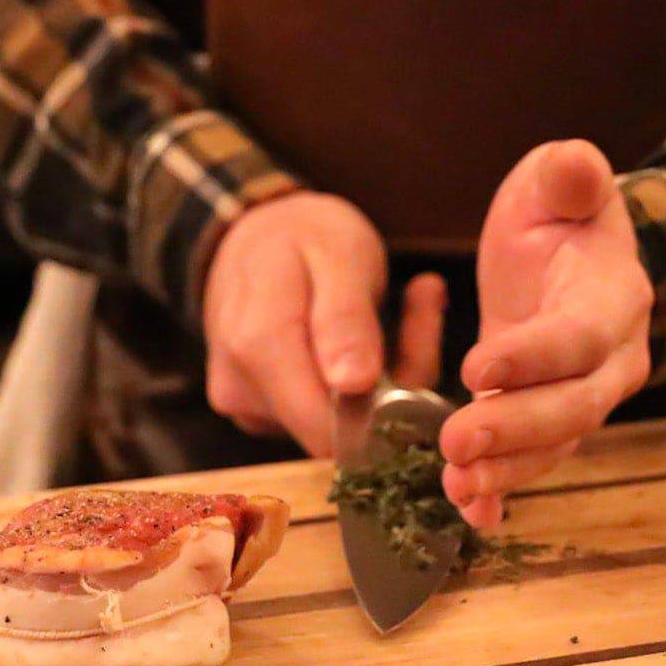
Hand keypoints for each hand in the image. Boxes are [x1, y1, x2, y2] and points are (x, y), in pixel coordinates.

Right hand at [203, 194, 447, 456]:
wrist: (253, 236)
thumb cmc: (301, 235)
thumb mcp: (338, 253)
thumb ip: (344, 317)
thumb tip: (353, 384)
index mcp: (258, 346)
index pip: (330, 429)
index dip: (386, 404)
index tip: (420, 331)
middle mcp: (243, 390)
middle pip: (342, 430)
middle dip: (396, 381)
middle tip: (423, 303)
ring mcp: (248, 407)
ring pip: (341, 424)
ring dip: (386, 378)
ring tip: (404, 305)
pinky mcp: (262, 413)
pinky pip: (326, 415)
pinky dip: (360, 383)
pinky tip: (371, 331)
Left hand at [439, 141, 652, 531]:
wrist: (569, 256)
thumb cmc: (559, 215)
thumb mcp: (557, 182)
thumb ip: (568, 176)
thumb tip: (578, 164)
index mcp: (614, 297)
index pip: (579, 335)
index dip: (535, 355)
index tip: (478, 367)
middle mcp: (611, 359)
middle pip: (572, 406)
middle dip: (515, 429)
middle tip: (455, 444)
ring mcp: (584, 397)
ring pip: (553, 445)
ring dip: (506, 472)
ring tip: (454, 487)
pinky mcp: (551, 422)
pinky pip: (534, 463)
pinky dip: (504, 493)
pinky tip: (469, 514)